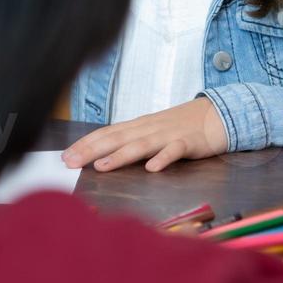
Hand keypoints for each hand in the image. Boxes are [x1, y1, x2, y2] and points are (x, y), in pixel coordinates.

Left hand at [62, 98, 229, 172]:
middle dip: (91, 150)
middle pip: (117, 138)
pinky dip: (163, 158)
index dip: (85, 144)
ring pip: (141, 145)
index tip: (64, 156)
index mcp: (138, 126)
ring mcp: (168, 135)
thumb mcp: (152, 131)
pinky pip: (175, 151)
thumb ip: (130, 142)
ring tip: (102, 167)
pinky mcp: (189, 143)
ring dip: (120, 155)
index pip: (106, 133)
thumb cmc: (181, 126)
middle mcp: (149, 129)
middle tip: (70, 162)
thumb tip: (101, 154)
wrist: (218, 114)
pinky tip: (153, 168)